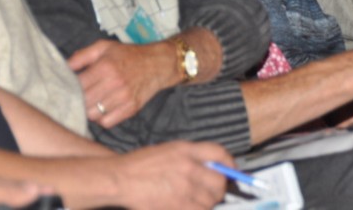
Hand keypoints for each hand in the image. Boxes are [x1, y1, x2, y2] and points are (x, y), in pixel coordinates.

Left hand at [69, 39, 174, 127]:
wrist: (159, 64)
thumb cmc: (129, 55)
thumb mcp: (104, 47)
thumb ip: (82, 56)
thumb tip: (64, 67)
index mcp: (105, 67)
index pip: (78, 85)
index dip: (70, 88)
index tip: (68, 88)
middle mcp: (114, 83)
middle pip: (84, 102)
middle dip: (78, 100)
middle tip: (79, 96)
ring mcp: (124, 98)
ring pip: (93, 115)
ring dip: (89, 110)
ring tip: (92, 102)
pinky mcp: (131, 109)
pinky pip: (107, 122)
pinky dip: (102, 118)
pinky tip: (103, 108)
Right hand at [114, 140, 229, 209]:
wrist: (121, 179)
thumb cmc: (142, 164)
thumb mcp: (171, 149)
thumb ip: (194, 156)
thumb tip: (217, 166)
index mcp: (187, 150)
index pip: (220, 154)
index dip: (230, 164)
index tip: (232, 171)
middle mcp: (188, 168)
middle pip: (219, 182)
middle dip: (220, 188)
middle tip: (214, 191)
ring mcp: (183, 189)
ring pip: (210, 201)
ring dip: (208, 202)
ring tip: (197, 200)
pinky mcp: (177, 207)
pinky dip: (198, 209)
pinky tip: (189, 205)